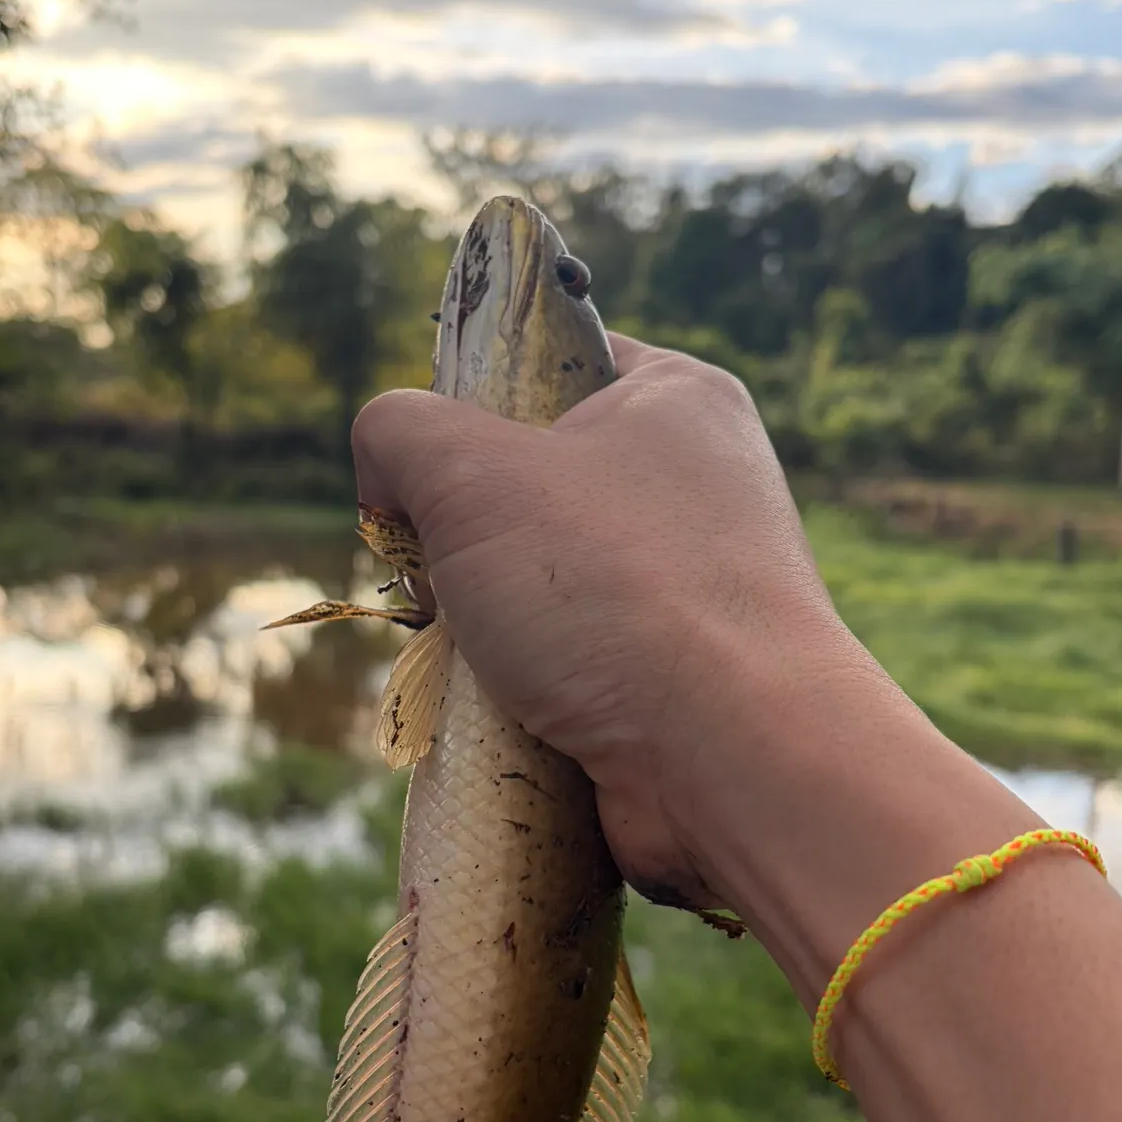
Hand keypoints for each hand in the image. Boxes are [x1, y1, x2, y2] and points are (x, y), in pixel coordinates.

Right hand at [352, 334, 880, 911]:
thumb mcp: (469, 470)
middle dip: (463, 533)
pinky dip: (520, 678)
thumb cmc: (610, 588)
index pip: (552, 359)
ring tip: (475, 643)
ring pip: (538, 578)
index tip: (433, 460)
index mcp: (676, 397)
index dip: (474, 399)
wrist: (737, 762)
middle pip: (530, 481)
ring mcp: (693, 583)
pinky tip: (503, 701)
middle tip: (444, 566)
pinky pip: (567, 655)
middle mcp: (698, 481)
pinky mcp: (679, 673)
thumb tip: (384, 473)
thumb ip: (398, 429)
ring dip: (482, 615)